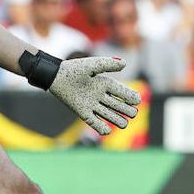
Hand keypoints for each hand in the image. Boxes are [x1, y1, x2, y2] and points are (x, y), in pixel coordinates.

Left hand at [22, 52, 140, 134]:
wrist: (55, 76)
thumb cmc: (74, 69)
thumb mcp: (92, 65)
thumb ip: (108, 64)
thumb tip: (125, 63)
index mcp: (104, 84)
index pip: (120, 92)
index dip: (129, 96)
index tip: (137, 100)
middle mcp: (99, 95)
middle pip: (116, 105)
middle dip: (125, 110)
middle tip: (133, 113)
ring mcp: (91, 104)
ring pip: (107, 114)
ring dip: (116, 119)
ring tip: (125, 124)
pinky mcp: (82, 112)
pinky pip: (93, 122)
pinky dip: (100, 127)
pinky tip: (107, 131)